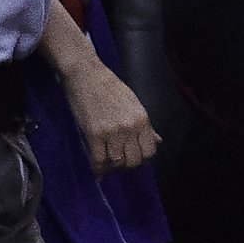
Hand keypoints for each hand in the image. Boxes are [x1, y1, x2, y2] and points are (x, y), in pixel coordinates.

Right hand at [60, 57, 159, 173]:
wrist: (86, 74)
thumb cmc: (109, 86)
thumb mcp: (134, 104)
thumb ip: (146, 126)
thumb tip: (158, 141)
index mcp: (142, 120)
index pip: (150, 151)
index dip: (142, 159)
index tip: (132, 157)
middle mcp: (130, 128)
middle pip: (134, 161)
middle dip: (126, 166)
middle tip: (118, 162)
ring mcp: (113, 132)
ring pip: (117, 163)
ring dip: (111, 168)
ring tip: (106, 164)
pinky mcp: (94, 134)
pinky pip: (98, 160)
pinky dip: (97, 168)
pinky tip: (96, 168)